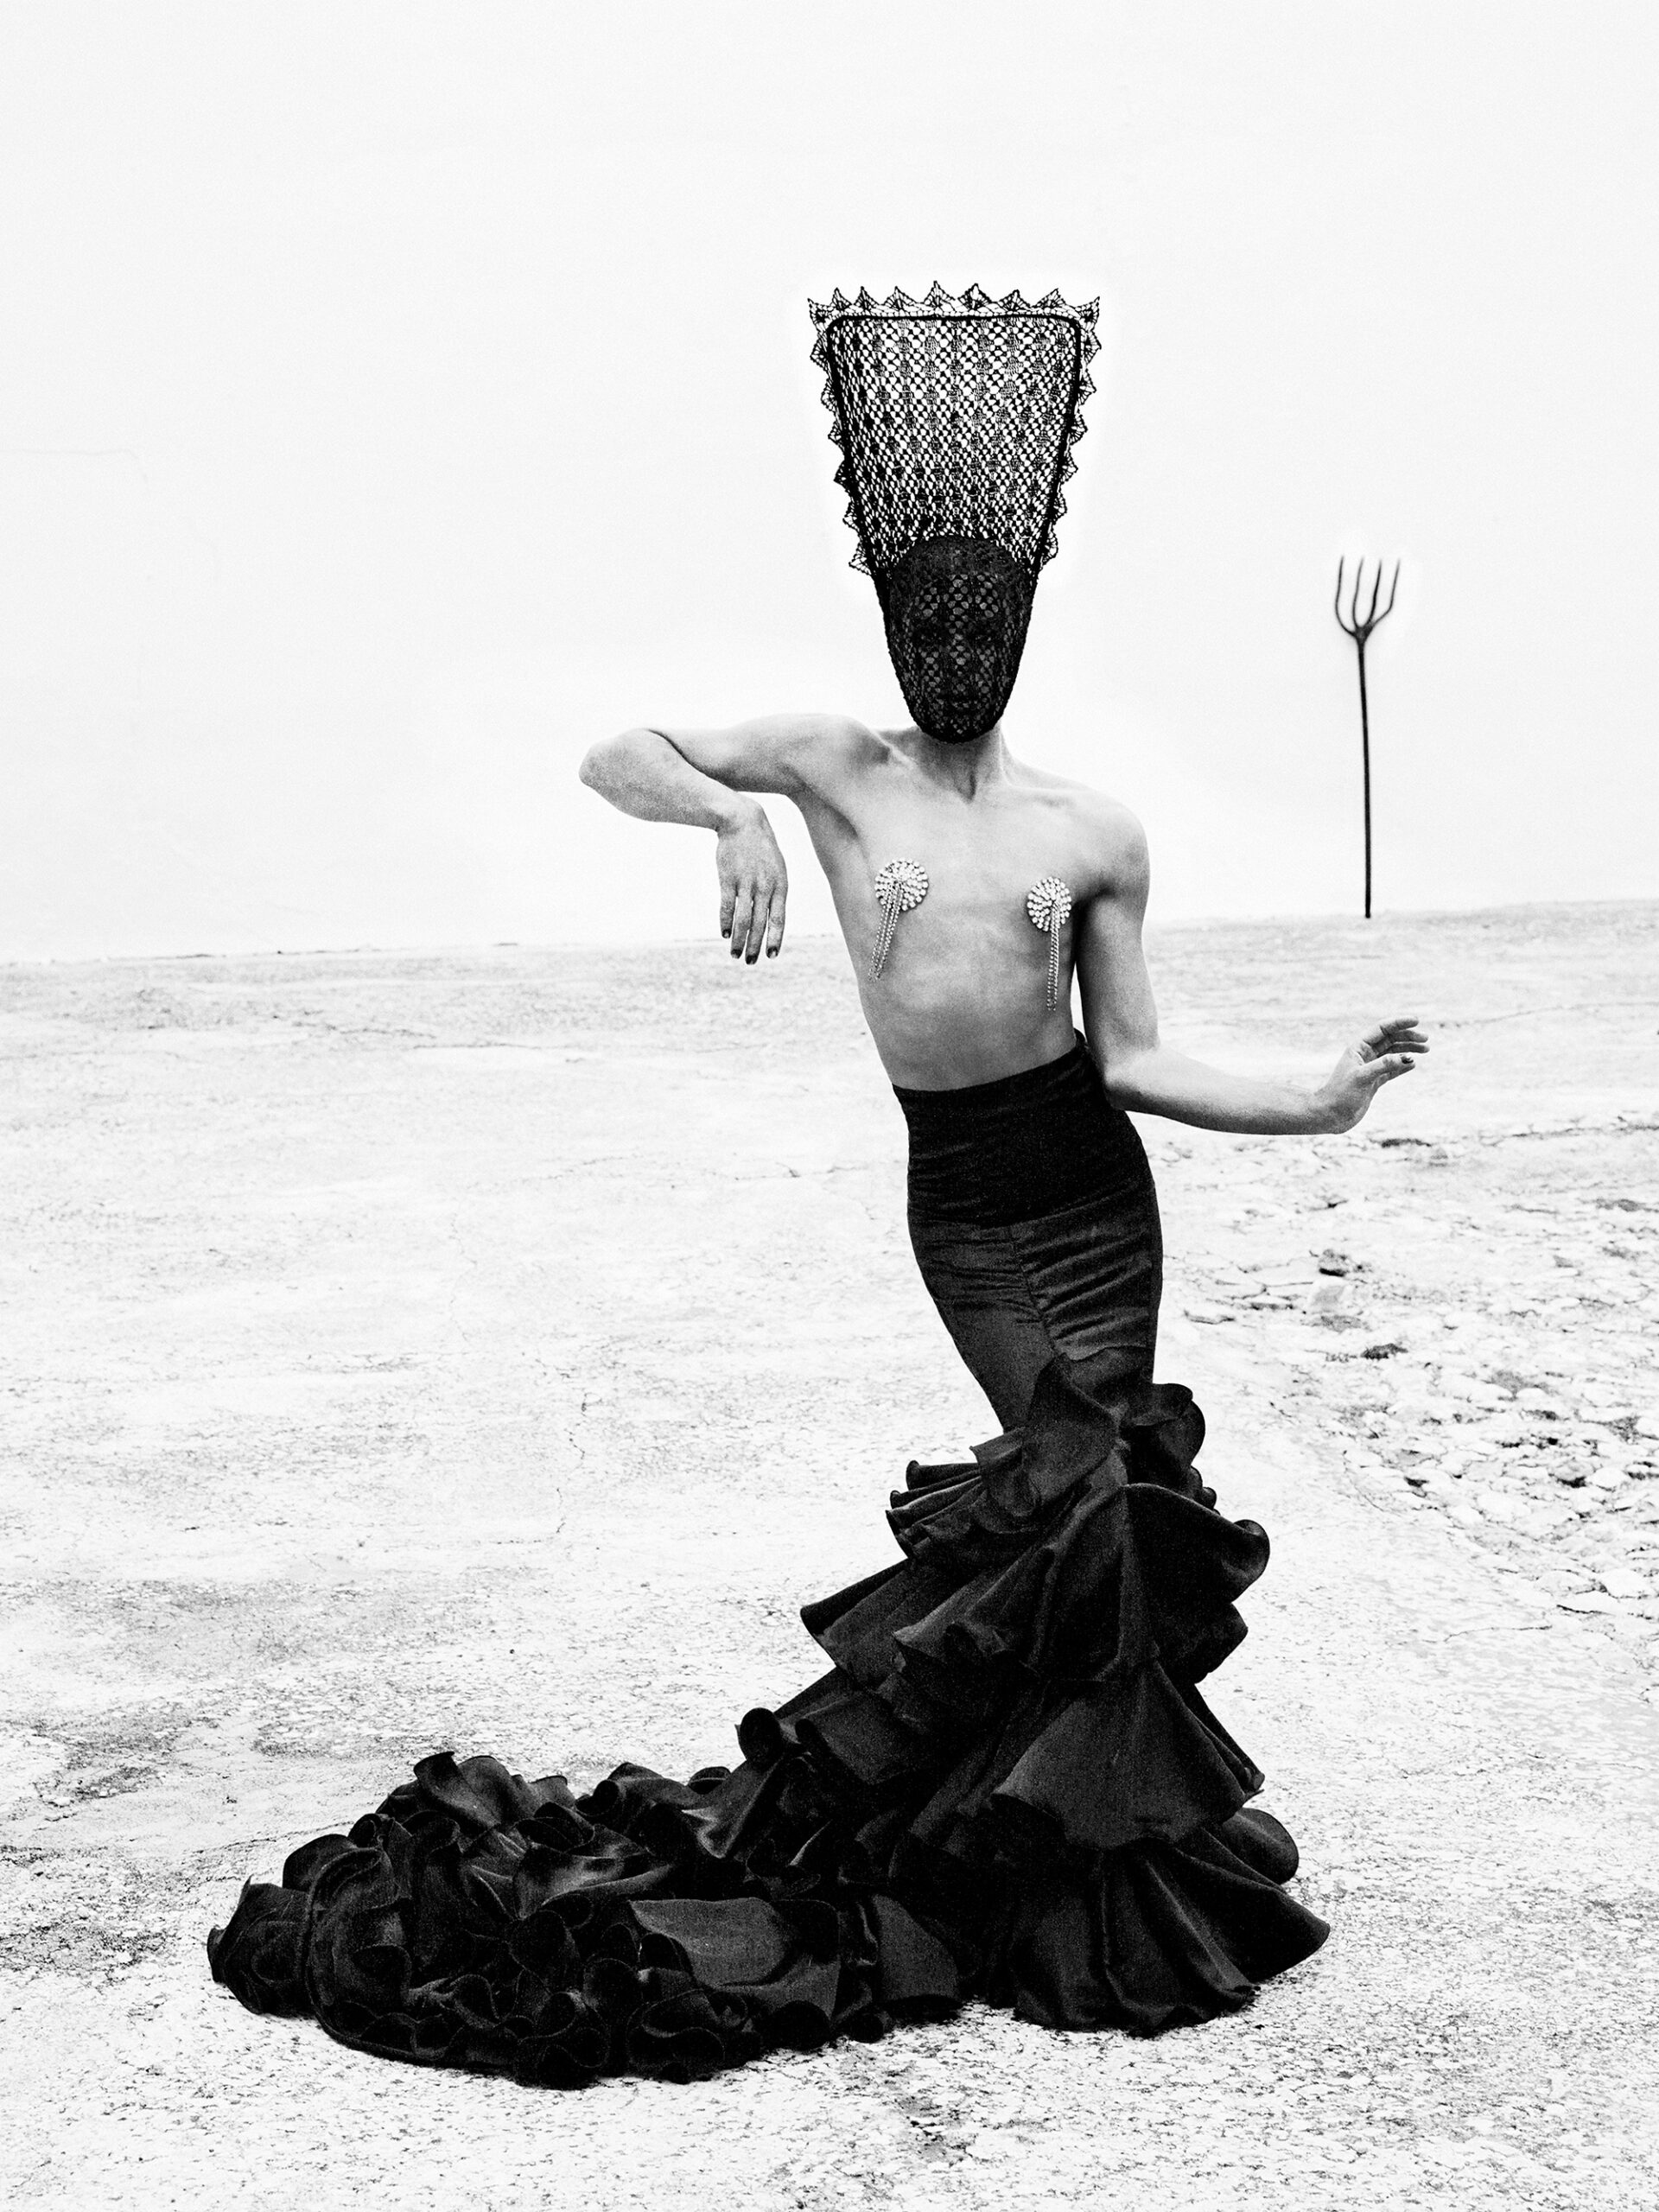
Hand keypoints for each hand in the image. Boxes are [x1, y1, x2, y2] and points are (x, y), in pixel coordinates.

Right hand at [716, 805, 787, 962]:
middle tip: (750, 962)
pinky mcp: (728, 879)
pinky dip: (725, 922)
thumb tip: (771, 915)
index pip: (779, 919)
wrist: (743, 822)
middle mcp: (764, 887)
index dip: (775, 939)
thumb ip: (775, 891)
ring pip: (743, 919)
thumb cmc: (761, 846)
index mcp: (780, 886)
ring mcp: (746, 883)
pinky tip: (724, 934)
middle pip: (760, 924)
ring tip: (735, 954)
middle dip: (755, 946)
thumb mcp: (776, 867)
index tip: (771, 955)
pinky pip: (727, 906)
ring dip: (739, 940)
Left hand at [1312, 1015, 1429, 1131]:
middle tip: (1426, 1040)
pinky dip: (1403, 1066)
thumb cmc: (1340, 1094)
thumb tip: (1408, 1057)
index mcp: (1358, 1047)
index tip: (1417, 1021)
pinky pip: (1392, 1070)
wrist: (1329, 1116)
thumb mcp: (1362, 1077)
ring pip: (1393, 1053)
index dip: (1399, 1023)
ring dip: (1409, 1050)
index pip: (1381, 1029)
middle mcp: (1365, 1055)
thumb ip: (1384, 1066)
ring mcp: (1370, 1068)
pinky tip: (1413, 1064)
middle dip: (1408, 1036)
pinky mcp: (1374, 1082)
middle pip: (1390, 1039)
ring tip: (1426, 1049)